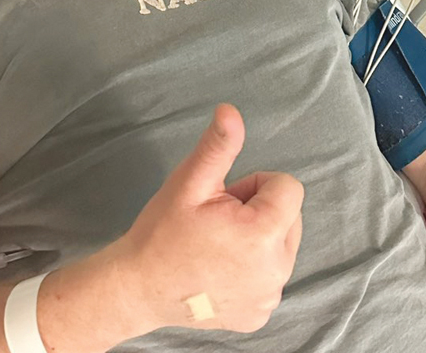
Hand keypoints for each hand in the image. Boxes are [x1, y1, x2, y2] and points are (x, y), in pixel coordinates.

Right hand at [114, 104, 303, 333]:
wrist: (136, 288)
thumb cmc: (161, 233)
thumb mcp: (188, 183)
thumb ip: (217, 146)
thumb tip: (230, 110)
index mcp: (263, 233)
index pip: (289, 187)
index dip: (256, 185)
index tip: (225, 199)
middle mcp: (276, 270)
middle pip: (289, 216)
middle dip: (259, 211)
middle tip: (218, 222)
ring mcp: (268, 297)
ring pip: (282, 246)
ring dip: (258, 239)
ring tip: (217, 246)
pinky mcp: (259, 315)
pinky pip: (269, 277)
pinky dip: (252, 270)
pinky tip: (218, 272)